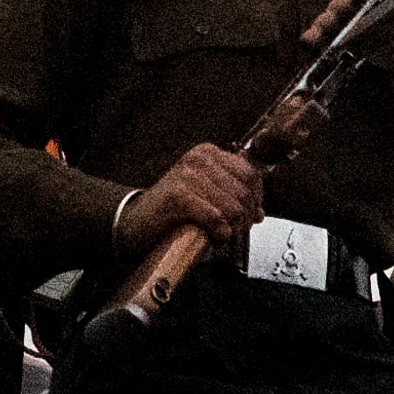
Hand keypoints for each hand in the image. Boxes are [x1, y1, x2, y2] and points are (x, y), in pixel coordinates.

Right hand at [125, 143, 263, 248]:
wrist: (134, 224)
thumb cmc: (172, 213)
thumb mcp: (205, 197)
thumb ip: (232, 198)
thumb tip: (259, 212)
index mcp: (208, 154)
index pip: (251, 174)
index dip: (256, 200)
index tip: (249, 216)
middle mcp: (199, 159)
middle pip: (245, 193)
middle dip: (245, 218)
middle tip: (235, 233)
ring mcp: (187, 175)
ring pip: (233, 207)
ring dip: (232, 230)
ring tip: (221, 237)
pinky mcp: (178, 195)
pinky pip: (215, 218)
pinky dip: (219, 234)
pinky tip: (212, 238)